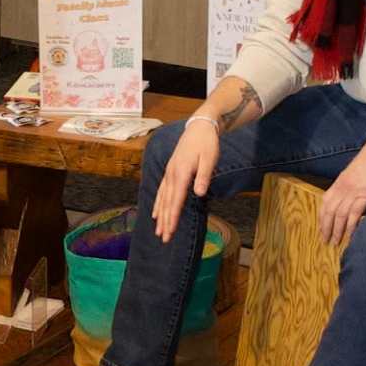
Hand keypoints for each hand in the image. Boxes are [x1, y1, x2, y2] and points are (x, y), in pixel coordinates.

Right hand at [149, 113, 220, 242]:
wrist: (199, 127)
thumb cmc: (207, 143)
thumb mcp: (209, 158)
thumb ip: (204, 176)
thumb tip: (199, 193)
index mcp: (182, 172)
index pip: (176, 199)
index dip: (173, 217)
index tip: (170, 231)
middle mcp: (172, 174)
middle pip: (167, 202)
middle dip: (165, 221)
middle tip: (164, 238)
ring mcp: (169, 173)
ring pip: (162, 198)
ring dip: (160, 216)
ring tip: (158, 231)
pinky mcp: (170, 172)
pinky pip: (161, 191)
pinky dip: (157, 204)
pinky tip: (155, 213)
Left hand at [319, 139, 365, 246]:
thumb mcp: (357, 170)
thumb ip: (351, 183)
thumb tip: (352, 195)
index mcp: (340, 181)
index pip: (325, 202)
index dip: (322, 217)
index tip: (321, 228)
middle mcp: (343, 188)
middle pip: (330, 212)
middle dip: (326, 228)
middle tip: (324, 241)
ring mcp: (353, 192)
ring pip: (340, 215)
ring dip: (337, 230)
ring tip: (335, 242)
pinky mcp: (365, 195)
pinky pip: (354, 214)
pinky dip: (351, 226)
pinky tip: (350, 236)